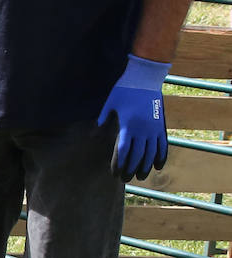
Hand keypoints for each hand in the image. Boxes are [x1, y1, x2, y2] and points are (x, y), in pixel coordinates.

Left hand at [97, 54, 169, 180]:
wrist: (146, 78)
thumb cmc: (124, 89)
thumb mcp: (110, 103)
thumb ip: (103, 118)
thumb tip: (94, 133)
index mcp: (128, 125)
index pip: (124, 151)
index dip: (120, 164)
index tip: (116, 173)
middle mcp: (142, 129)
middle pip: (137, 155)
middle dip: (131, 169)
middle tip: (126, 179)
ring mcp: (154, 128)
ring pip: (151, 153)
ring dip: (146, 166)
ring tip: (141, 176)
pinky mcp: (161, 125)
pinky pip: (163, 145)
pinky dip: (161, 156)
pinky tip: (157, 166)